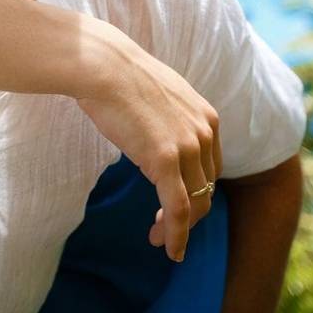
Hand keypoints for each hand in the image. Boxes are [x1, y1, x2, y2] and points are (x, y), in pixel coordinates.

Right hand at [73, 22, 221, 262]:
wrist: (101, 64)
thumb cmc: (116, 75)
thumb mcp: (157, 94)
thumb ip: (168, 116)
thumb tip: (155, 129)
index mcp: (205, 117)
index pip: (211, 167)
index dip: (197, 191)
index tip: (178, 203)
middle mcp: (203, 132)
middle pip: (206, 188)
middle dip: (190, 213)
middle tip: (166, 227)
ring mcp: (187, 147)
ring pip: (195, 203)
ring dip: (180, 228)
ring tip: (161, 240)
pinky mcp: (165, 160)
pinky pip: (178, 209)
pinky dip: (176, 234)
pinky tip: (168, 248)